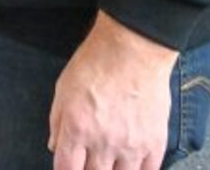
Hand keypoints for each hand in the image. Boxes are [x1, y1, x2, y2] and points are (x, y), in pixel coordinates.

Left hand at [49, 12, 177, 169]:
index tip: (68, 169)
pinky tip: (132, 165)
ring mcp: (131, 146)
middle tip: (89, 161)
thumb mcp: (62, 89)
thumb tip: (55, 146)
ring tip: (110, 162)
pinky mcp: (155, 143)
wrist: (132, 50)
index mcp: (76, 129)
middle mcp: (103, 142)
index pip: (66, 169)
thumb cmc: (95, 64)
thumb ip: (57, 122)